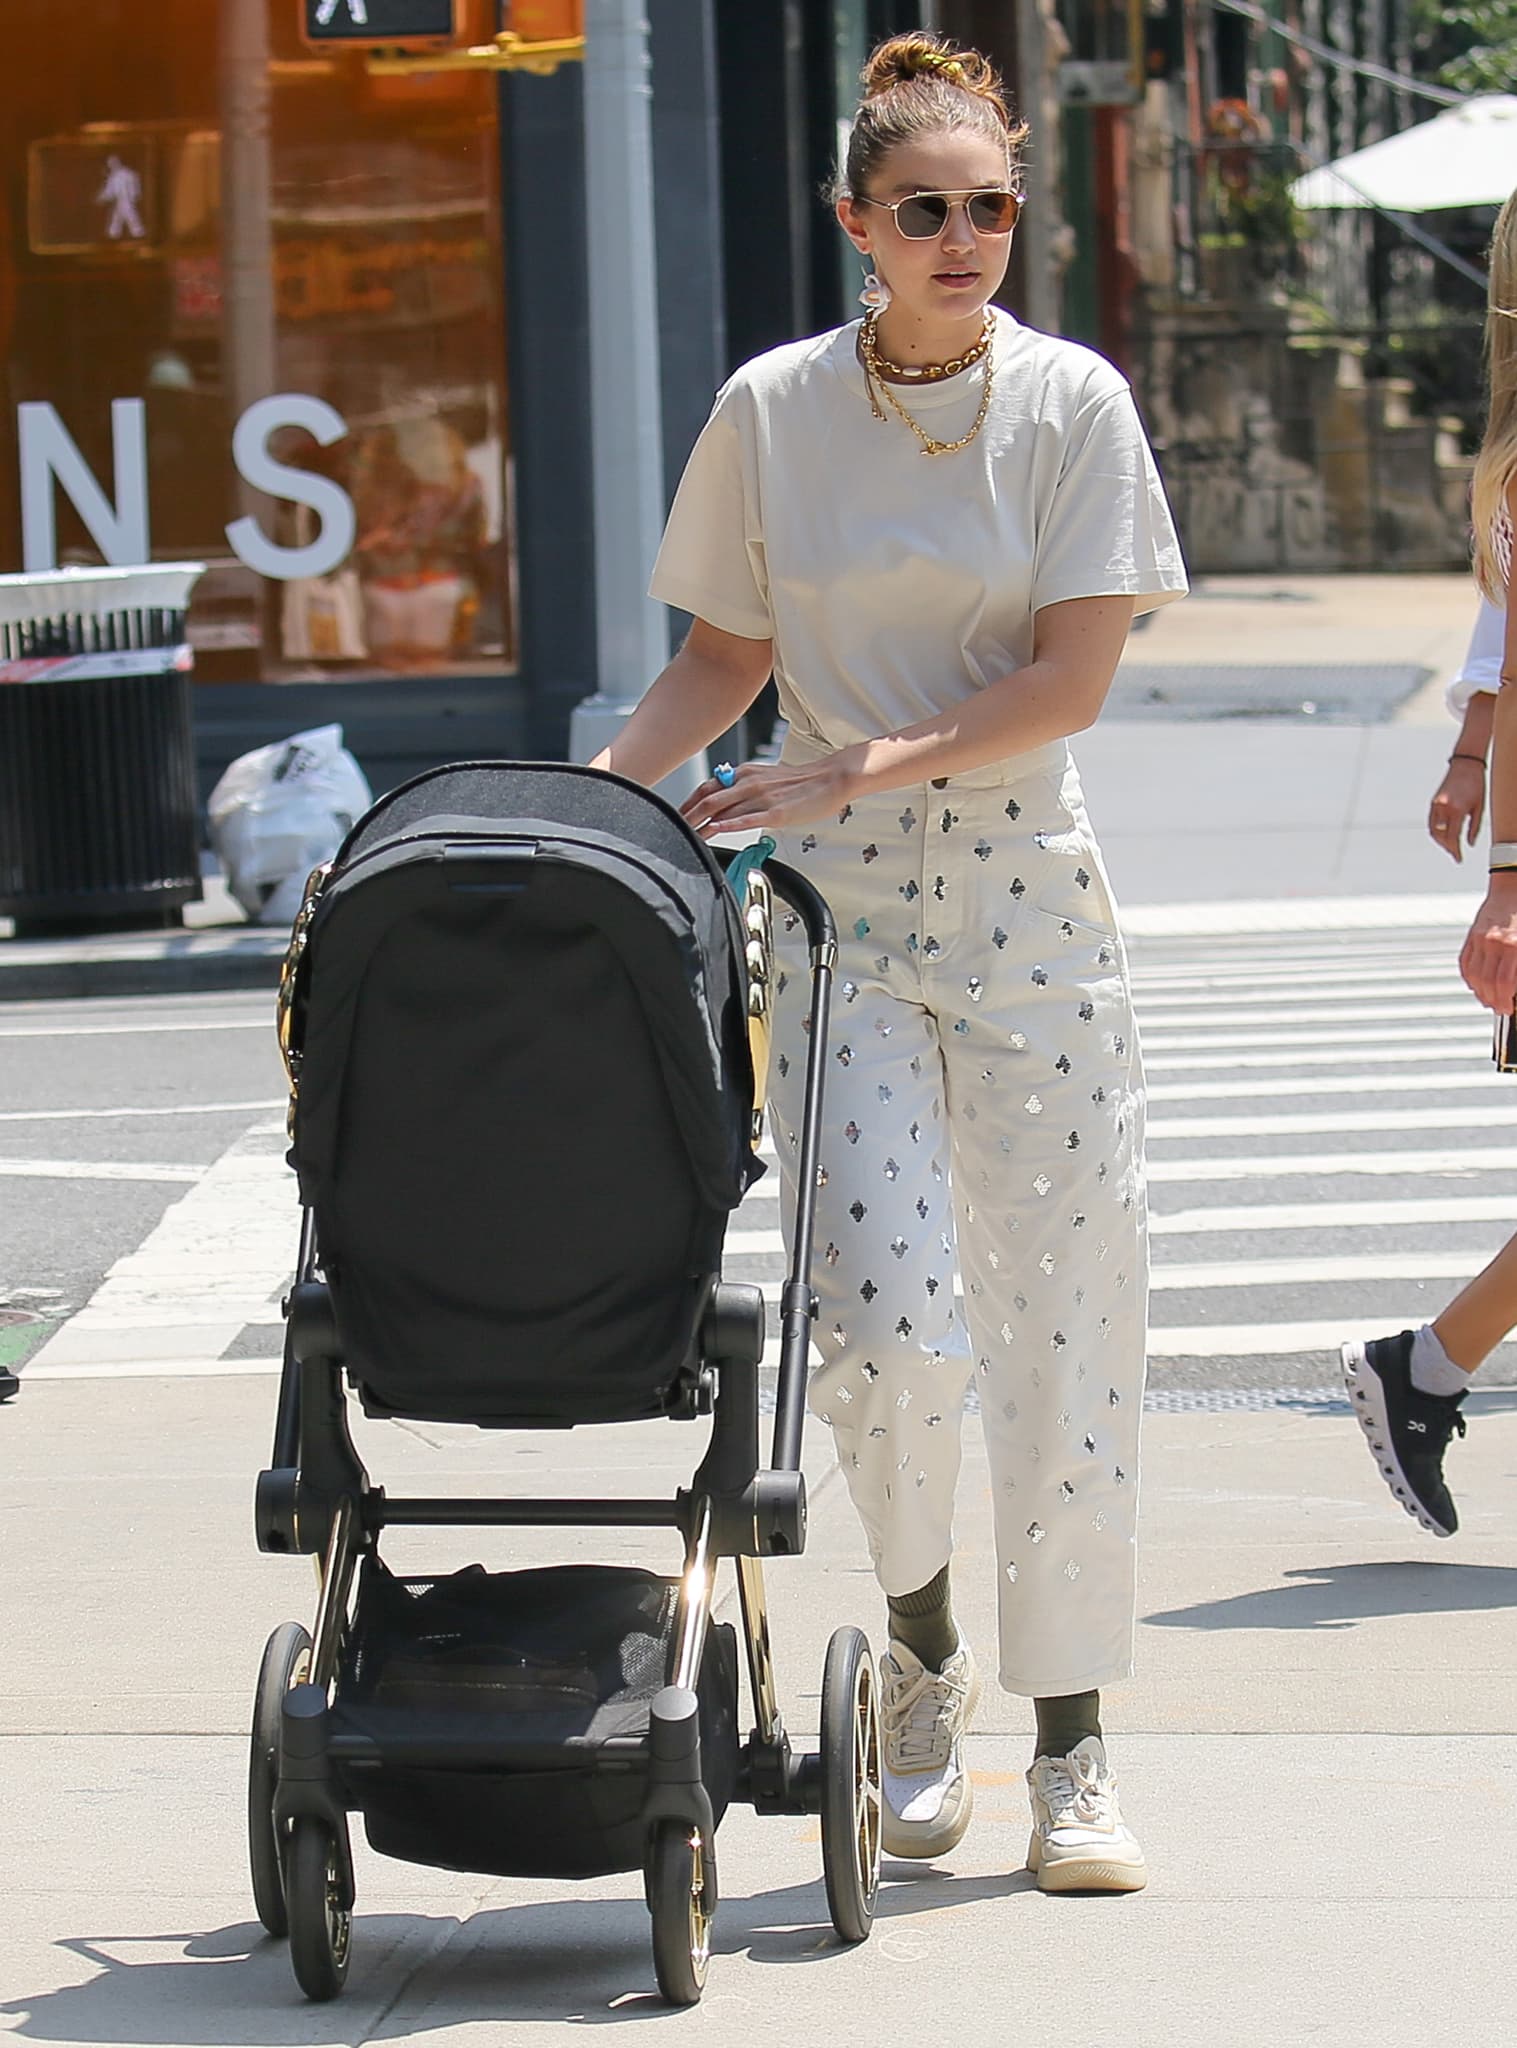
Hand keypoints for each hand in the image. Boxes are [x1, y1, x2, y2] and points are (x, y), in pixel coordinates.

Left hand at [680, 754, 858, 838]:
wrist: (829, 778)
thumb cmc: (799, 782)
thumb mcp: (763, 778)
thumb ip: (741, 789)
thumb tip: (721, 803)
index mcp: (744, 774)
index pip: (706, 787)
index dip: (688, 803)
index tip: (676, 817)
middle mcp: (748, 782)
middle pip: (708, 799)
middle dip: (688, 816)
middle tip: (674, 829)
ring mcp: (762, 797)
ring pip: (724, 810)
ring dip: (703, 825)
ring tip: (689, 838)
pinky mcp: (777, 812)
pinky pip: (749, 818)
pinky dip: (729, 825)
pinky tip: (718, 831)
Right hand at [1429, 760, 1485, 861]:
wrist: (1466, 764)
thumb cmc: (1476, 783)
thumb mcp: (1479, 807)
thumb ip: (1474, 827)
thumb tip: (1469, 844)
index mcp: (1456, 810)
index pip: (1453, 837)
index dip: (1455, 850)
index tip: (1459, 859)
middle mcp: (1443, 809)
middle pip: (1441, 836)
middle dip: (1447, 848)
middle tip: (1455, 854)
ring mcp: (1436, 805)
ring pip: (1433, 830)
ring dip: (1440, 841)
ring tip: (1450, 847)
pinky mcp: (1434, 802)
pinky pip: (1431, 822)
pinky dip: (1436, 831)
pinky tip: (1443, 835)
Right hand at [1460, 874, 1516, 1013]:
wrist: (1515, 887)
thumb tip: (1514, 987)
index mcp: (1514, 945)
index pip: (1504, 984)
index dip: (1505, 1001)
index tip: (1507, 1009)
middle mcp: (1495, 943)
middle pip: (1488, 982)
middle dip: (1493, 1000)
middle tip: (1499, 1008)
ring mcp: (1480, 939)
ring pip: (1474, 976)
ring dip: (1480, 992)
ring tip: (1487, 999)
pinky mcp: (1472, 935)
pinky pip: (1465, 963)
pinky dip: (1469, 977)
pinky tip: (1476, 984)